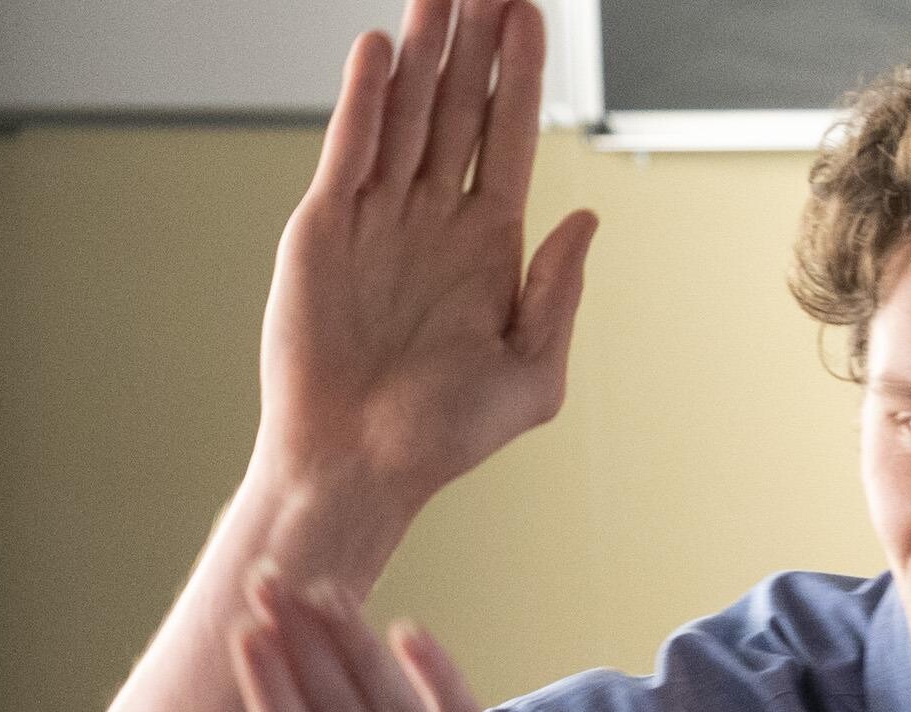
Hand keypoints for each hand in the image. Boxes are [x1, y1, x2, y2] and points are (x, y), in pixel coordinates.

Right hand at [256, 0, 598, 513]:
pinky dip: (366, 98)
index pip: (509, 139)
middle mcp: (433, 220)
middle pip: (458, 108)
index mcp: (488, 248)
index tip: (531, 15)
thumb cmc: (442, 439)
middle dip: (474, 42)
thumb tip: (585, 217)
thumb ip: (559, 293)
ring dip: (423, 50)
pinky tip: (384, 48)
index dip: (521, 76)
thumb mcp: (532, 375)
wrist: (356, 467)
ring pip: (407, 112)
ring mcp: (377, 217)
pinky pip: (351, 147)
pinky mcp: (325, 226)